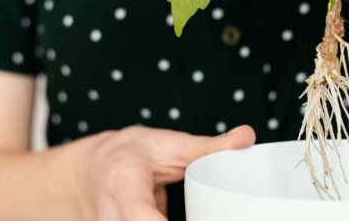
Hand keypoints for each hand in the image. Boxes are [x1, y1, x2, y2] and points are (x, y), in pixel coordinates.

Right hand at [77, 125, 255, 219]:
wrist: (100, 167)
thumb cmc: (137, 153)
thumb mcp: (171, 144)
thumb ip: (209, 146)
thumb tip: (247, 136)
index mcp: (124, 181)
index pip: (137, 211)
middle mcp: (112, 213)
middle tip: (211, 213)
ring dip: (186, 220)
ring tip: (204, 212)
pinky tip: (196, 217)